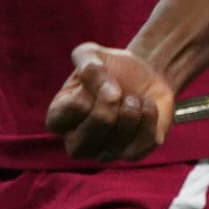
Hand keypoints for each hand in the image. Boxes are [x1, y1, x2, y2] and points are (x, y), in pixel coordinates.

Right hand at [48, 43, 175, 164]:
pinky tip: (146, 104)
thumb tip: (108, 91)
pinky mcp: (133, 154)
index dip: (86, 92)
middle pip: (86, 139)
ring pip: (116, 144)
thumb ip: (88, 64)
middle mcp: (77, 142)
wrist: (145, 74)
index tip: (99, 74)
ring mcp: (104, 153)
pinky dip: (149, 117)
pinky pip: (143, 143)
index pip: (63, 115)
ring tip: (132, 97)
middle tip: (118, 91)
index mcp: (59, 119)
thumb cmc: (111, 67)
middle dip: (106, 110)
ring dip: (130, 111)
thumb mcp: (92, 54)